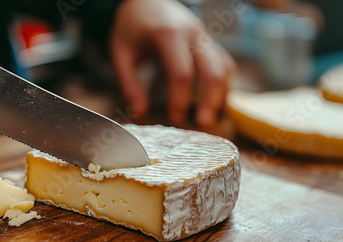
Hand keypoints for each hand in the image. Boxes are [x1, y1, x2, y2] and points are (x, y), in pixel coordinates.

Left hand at [110, 0, 235, 126]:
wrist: (142, 0)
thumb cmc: (130, 27)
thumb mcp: (121, 54)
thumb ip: (129, 84)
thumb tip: (139, 112)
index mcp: (168, 34)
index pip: (182, 73)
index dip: (180, 99)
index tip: (175, 119)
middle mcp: (192, 33)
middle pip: (212, 71)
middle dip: (210, 100)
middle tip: (202, 124)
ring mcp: (204, 35)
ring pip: (224, 67)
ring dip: (221, 93)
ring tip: (210, 116)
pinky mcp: (208, 40)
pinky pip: (224, 62)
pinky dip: (223, 82)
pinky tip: (214, 100)